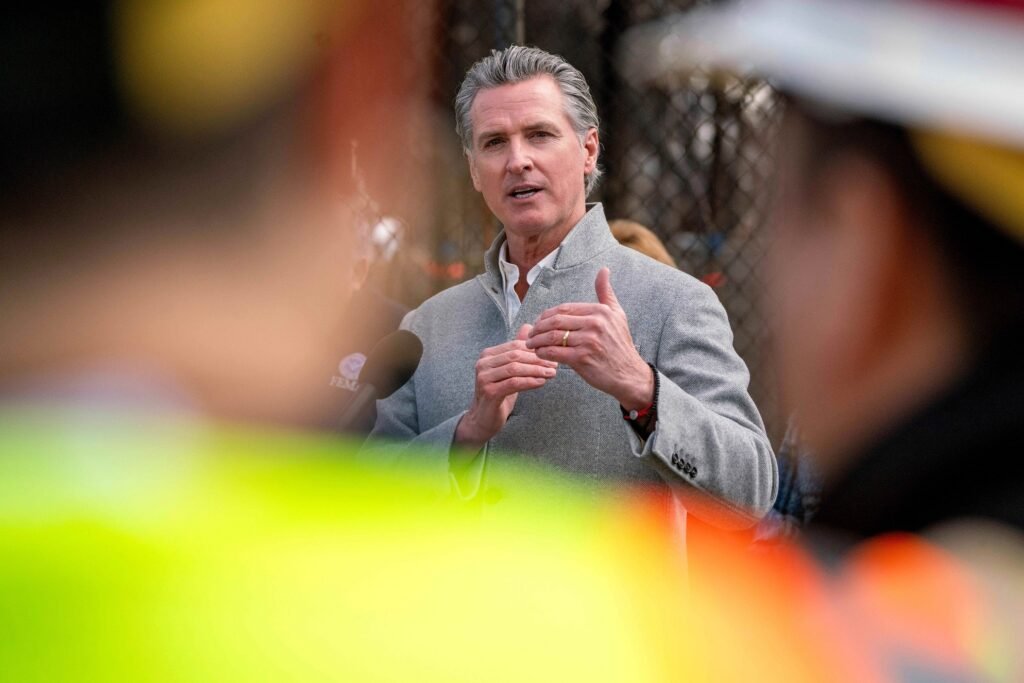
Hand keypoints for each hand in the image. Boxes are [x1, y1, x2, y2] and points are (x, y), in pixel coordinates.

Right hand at [455, 324, 557, 449]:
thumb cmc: (499, 393)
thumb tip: (529, 326)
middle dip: (538, 359)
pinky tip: (541, 382)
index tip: (553, 354)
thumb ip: (517, 350)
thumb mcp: (509, 371)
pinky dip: (529, 381)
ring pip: (515, 368)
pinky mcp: (489, 392)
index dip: (535, 349)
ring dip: (536, 370)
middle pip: (515, 355)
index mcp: (487, 355)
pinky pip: (513, 383)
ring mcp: (484, 377)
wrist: (483, 419)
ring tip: (552, 373)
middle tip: (555, 364)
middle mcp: (483, 363)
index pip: (515, 346)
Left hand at [526, 268, 653, 409]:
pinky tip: (540, 354)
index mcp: (600, 311)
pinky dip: (543, 352)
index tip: (539, 321)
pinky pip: (554, 352)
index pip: (564, 308)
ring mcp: (588, 341)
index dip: (547, 315)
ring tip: (531, 344)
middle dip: (538, 327)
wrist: (629, 374)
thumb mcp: (617, 315)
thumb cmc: (620, 345)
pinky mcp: (582, 358)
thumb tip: (604, 270)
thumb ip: (606, 293)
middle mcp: (594, 323)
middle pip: (555, 320)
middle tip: (531, 333)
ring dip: (537, 340)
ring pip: (552, 336)